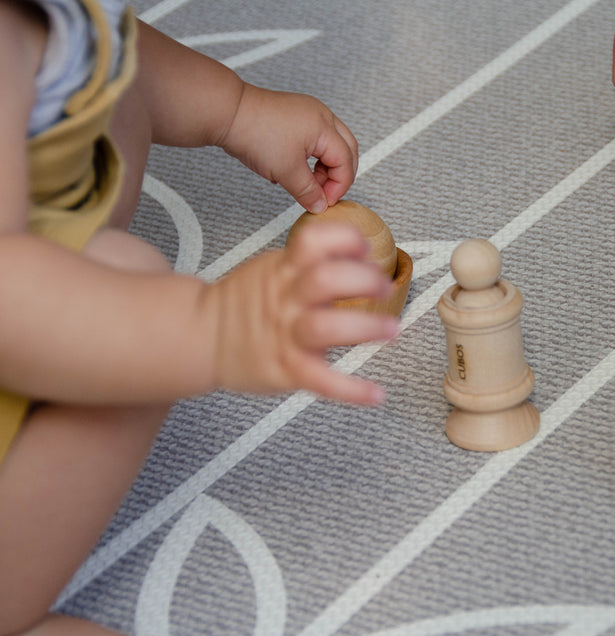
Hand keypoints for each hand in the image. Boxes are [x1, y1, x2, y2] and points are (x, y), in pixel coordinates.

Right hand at [205, 219, 397, 404]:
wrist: (200, 337)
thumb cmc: (245, 304)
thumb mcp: (273, 268)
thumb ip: (311, 261)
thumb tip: (360, 254)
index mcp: (285, 270)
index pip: (313, 241)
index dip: (344, 240)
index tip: (365, 248)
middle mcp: (286, 298)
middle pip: (327, 280)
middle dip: (365, 280)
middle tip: (385, 287)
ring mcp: (285, 334)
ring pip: (325, 327)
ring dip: (365, 327)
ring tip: (390, 329)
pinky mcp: (285, 368)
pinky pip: (321, 381)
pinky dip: (351, 390)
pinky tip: (375, 393)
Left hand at [219, 84, 357, 213]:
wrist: (226, 112)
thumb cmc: (255, 133)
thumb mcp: (286, 171)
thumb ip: (308, 192)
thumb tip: (319, 205)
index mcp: (324, 126)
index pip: (346, 161)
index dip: (339, 186)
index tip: (324, 201)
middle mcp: (321, 115)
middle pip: (346, 149)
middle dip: (339, 175)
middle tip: (324, 192)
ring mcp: (308, 112)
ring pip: (331, 144)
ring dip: (324, 167)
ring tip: (307, 182)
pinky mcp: (294, 114)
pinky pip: (314, 138)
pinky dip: (312, 156)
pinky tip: (295, 168)